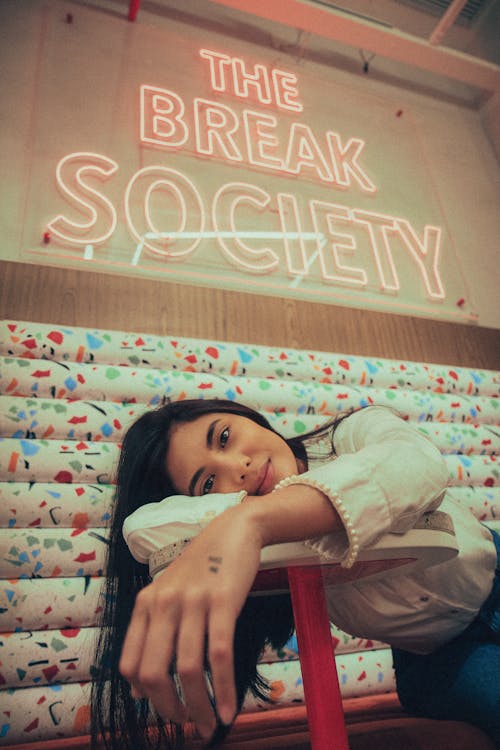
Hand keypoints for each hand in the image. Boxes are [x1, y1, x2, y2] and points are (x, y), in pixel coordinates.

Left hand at [119, 504, 261, 740]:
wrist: (234, 529)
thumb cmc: (202, 566)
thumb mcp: (168, 592)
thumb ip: (151, 632)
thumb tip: (137, 689)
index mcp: (146, 603)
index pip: (130, 664)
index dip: (145, 696)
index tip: (165, 710)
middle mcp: (164, 603)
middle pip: (155, 672)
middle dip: (170, 709)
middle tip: (189, 724)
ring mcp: (193, 601)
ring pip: (190, 669)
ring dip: (201, 706)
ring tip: (212, 724)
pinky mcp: (223, 601)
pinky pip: (220, 655)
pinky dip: (226, 689)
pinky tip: (232, 709)